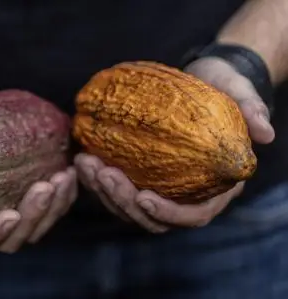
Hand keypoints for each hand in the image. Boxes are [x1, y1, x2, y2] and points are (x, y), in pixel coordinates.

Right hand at [0, 90, 77, 253]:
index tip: (9, 213)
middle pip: (10, 237)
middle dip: (33, 217)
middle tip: (48, 184)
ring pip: (34, 224)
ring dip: (55, 206)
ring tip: (67, 175)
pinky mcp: (17, 188)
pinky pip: (45, 201)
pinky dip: (61, 192)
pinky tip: (72, 169)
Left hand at [75, 57, 274, 232]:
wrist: (202, 81)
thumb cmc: (223, 89)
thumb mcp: (241, 94)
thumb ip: (252, 112)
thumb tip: (265, 134)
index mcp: (212, 188)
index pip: (193, 216)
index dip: (168, 215)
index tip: (144, 198)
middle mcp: (183, 193)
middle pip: (150, 217)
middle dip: (122, 201)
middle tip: (102, 173)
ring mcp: (158, 185)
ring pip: (126, 205)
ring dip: (102, 190)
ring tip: (85, 163)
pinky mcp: (137, 172)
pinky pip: (114, 184)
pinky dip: (97, 176)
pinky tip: (82, 155)